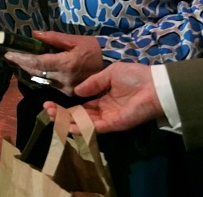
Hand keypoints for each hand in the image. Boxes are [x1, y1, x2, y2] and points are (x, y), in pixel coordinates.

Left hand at [5, 30, 104, 95]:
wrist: (111, 64)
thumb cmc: (93, 49)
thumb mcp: (75, 40)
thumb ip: (53, 38)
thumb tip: (34, 34)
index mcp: (66, 64)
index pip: (37, 63)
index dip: (21, 59)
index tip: (7, 54)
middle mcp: (64, 79)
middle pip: (36, 72)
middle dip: (22, 64)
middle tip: (11, 56)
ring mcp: (67, 89)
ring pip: (42, 80)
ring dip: (30, 70)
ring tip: (21, 60)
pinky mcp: (69, 94)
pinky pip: (50, 84)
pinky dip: (42, 76)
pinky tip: (36, 69)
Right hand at [44, 62, 160, 133]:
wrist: (155, 86)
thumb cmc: (135, 76)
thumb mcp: (110, 74)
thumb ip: (93, 83)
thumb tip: (76, 91)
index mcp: (103, 97)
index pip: (81, 105)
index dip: (66, 105)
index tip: (50, 101)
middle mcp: (104, 110)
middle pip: (79, 115)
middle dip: (62, 113)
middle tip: (47, 109)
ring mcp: (108, 118)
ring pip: (83, 122)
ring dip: (67, 120)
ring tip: (51, 115)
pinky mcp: (114, 124)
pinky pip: (95, 128)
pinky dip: (81, 128)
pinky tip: (67, 125)